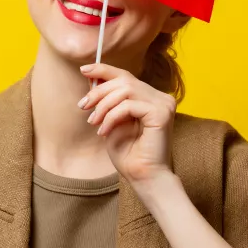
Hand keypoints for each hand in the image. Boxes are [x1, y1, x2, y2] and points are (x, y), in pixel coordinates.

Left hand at [78, 63, 176, 185]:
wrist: (143, 178)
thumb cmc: (129, 155)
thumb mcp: (111, 121)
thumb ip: (106, 101)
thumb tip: (92, 78)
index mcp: (150, 98)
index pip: (126, 76)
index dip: (104, 70)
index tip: (84, 69)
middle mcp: (160, 97)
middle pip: (124, 80)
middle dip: (99, 92)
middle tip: (83, 106)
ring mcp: (164, 104)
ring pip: (125, 90)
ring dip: (103, 106)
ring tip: (94, 123)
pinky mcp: (162, 113)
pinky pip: (129, 105)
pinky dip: (112, 117)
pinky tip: (104, 131)